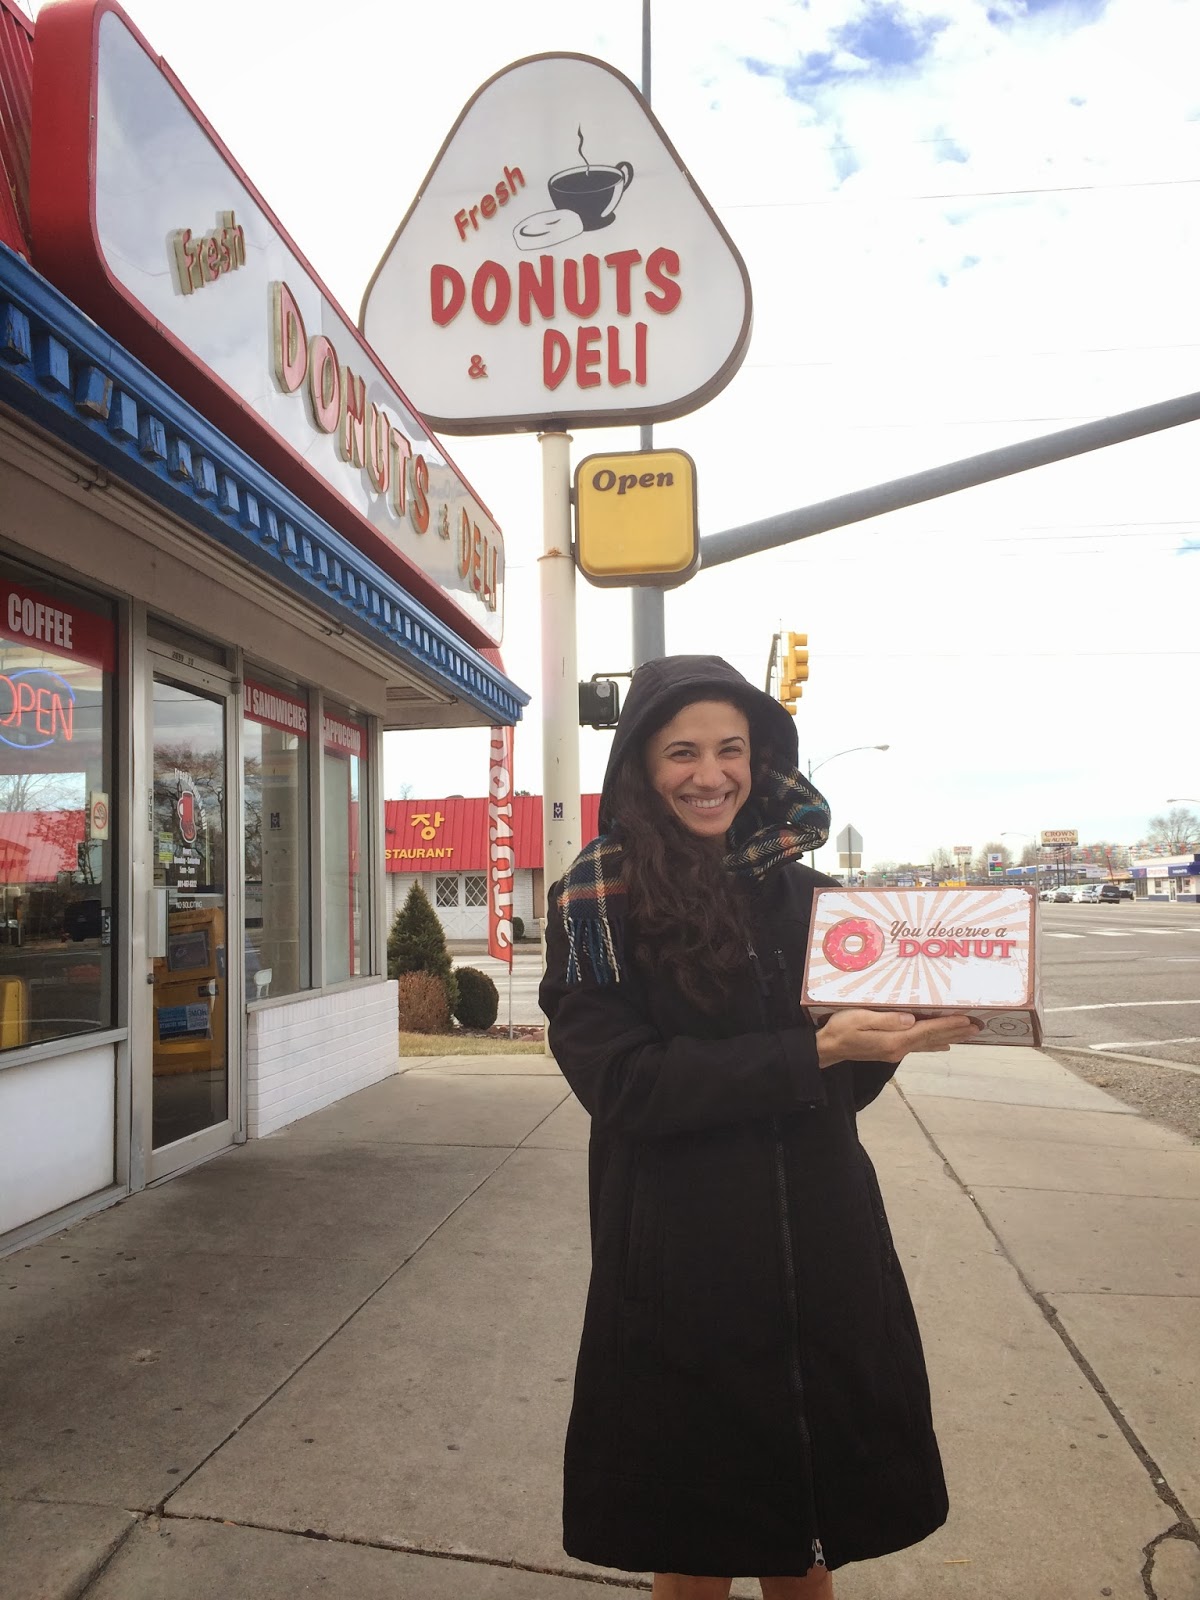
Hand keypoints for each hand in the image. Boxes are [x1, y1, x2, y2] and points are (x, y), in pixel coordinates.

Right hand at [815, 1008, 980, 1068]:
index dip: (948, 1024)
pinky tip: (943, 1044)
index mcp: (894, 1040)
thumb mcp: (859, 1019)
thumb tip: (911, 1018)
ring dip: (949, 1037)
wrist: (826, 1048)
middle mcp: (899, 1048)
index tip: (967, 1019)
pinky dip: (934, 1043)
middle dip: (956, 1031)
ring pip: (928, 1043)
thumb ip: (886, 1020)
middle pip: (933, 1038)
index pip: (927, 1030)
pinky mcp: (890, 1050)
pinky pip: (919, 1046)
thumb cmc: (839, 1029)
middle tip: (978, 1026)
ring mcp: (895, 1051)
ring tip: (968, 1033)